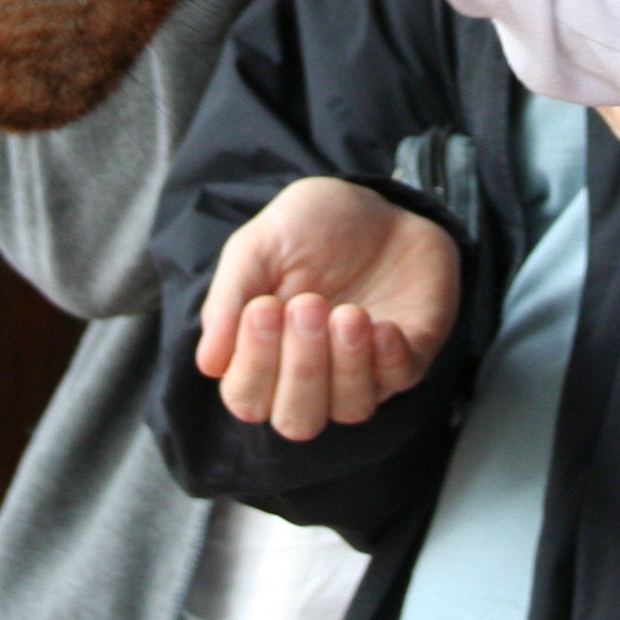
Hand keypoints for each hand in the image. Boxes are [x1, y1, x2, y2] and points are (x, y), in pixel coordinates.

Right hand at [197, 177, 459, 440]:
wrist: (374, 199)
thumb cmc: (309, 227)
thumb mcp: (258, 246)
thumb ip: (229, 299)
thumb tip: (209, 363)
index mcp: (266, 355)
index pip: (248, 398)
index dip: (254, 364)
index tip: (263, 308)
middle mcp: (314, 375)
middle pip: (298, 420)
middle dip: (302, 369)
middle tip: (307, 306)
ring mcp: (364, 370)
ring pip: (351, 409)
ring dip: (346, 365)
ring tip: (348, 312)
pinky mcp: (410, 355)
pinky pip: (400, 380)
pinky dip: (389, 358)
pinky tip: (383, 324)